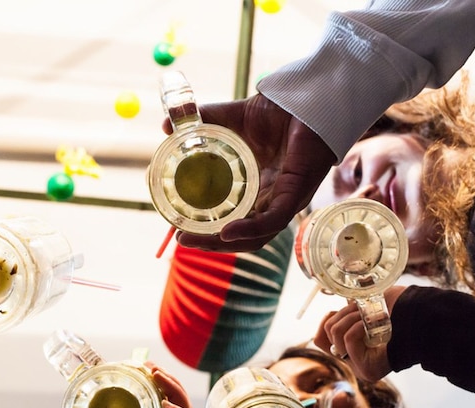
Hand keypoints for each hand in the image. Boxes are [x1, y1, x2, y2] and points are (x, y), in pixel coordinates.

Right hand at [167, 94, 336, 251]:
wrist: (308, 98)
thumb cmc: (279, 113)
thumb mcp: (232, 119)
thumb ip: (202, 122)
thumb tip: (166, 126)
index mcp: (258, 188)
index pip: (233, 219)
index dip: (208, 228)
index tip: (179, 227)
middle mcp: (271, 200)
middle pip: (242, 236)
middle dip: (210, 243)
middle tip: (181, 240)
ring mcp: (285, 200)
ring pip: (256, 235)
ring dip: (223, 243)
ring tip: (193, 241)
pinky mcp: (296, 194)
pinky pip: (273, 220)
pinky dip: (250, 230)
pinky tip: (226, 233)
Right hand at [313, 286, 407, 383]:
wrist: (422, 320)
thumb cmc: (400, 311)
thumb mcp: (369, 307)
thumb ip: (349, 312)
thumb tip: (334, 312)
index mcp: (353, 348)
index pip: (321, 338)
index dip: (326, 320)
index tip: (339, 309)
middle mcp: (355, 360)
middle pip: (327, 332)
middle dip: (342, 314)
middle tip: (360, 308)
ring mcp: (360, 367)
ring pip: (335, 334)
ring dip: (351, 317)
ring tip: (368, 315)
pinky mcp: (367, 370)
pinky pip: (348, 341)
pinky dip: (358, 327)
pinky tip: (372, 324)